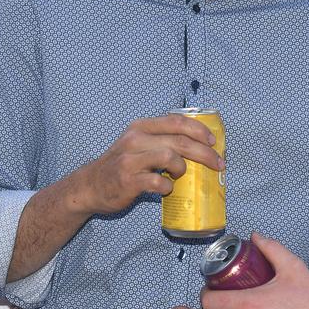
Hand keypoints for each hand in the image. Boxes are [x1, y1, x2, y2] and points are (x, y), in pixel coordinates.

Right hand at [78, 114, 221, 214]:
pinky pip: (158, 182)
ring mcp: (131, 160)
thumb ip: (160, 140)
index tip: (213, 141)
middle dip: (204, 152)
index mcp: (140, 127)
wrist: (90, 186)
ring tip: (180, 175)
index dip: (199, 129)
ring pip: (170, 157)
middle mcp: (135, 139)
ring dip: (183, 168)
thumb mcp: (136, 143)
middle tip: (218, 164)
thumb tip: (197, 144)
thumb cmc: (120, 165)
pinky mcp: (129, 180)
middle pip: (179, 140)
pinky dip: (168, 186)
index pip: (176, 121)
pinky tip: (165, 188)